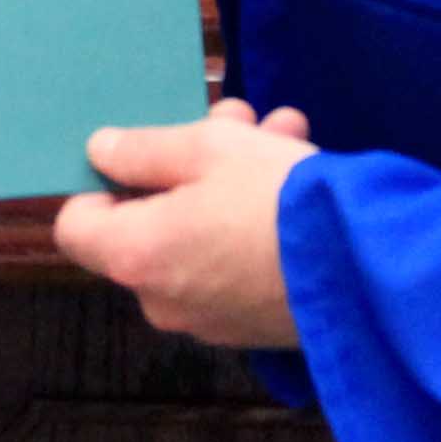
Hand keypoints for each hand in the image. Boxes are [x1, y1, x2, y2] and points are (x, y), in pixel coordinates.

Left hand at [52, 99, 314, 348]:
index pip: (75, 225)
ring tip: (284, 130)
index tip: (139, 153)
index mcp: (134, 255)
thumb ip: (145, 150)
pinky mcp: (253, 325)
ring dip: (233, 181)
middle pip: (149, 223)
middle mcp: (160, 298)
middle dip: (190, 163)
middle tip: (236, 117)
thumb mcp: (210, 150)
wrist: (365, 272)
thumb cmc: (276, 199)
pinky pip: (235, 263)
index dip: (98, 184)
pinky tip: (302, 170)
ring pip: (201, 236)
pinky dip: (255, 222)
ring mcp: (208, 318)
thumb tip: (100, 152)